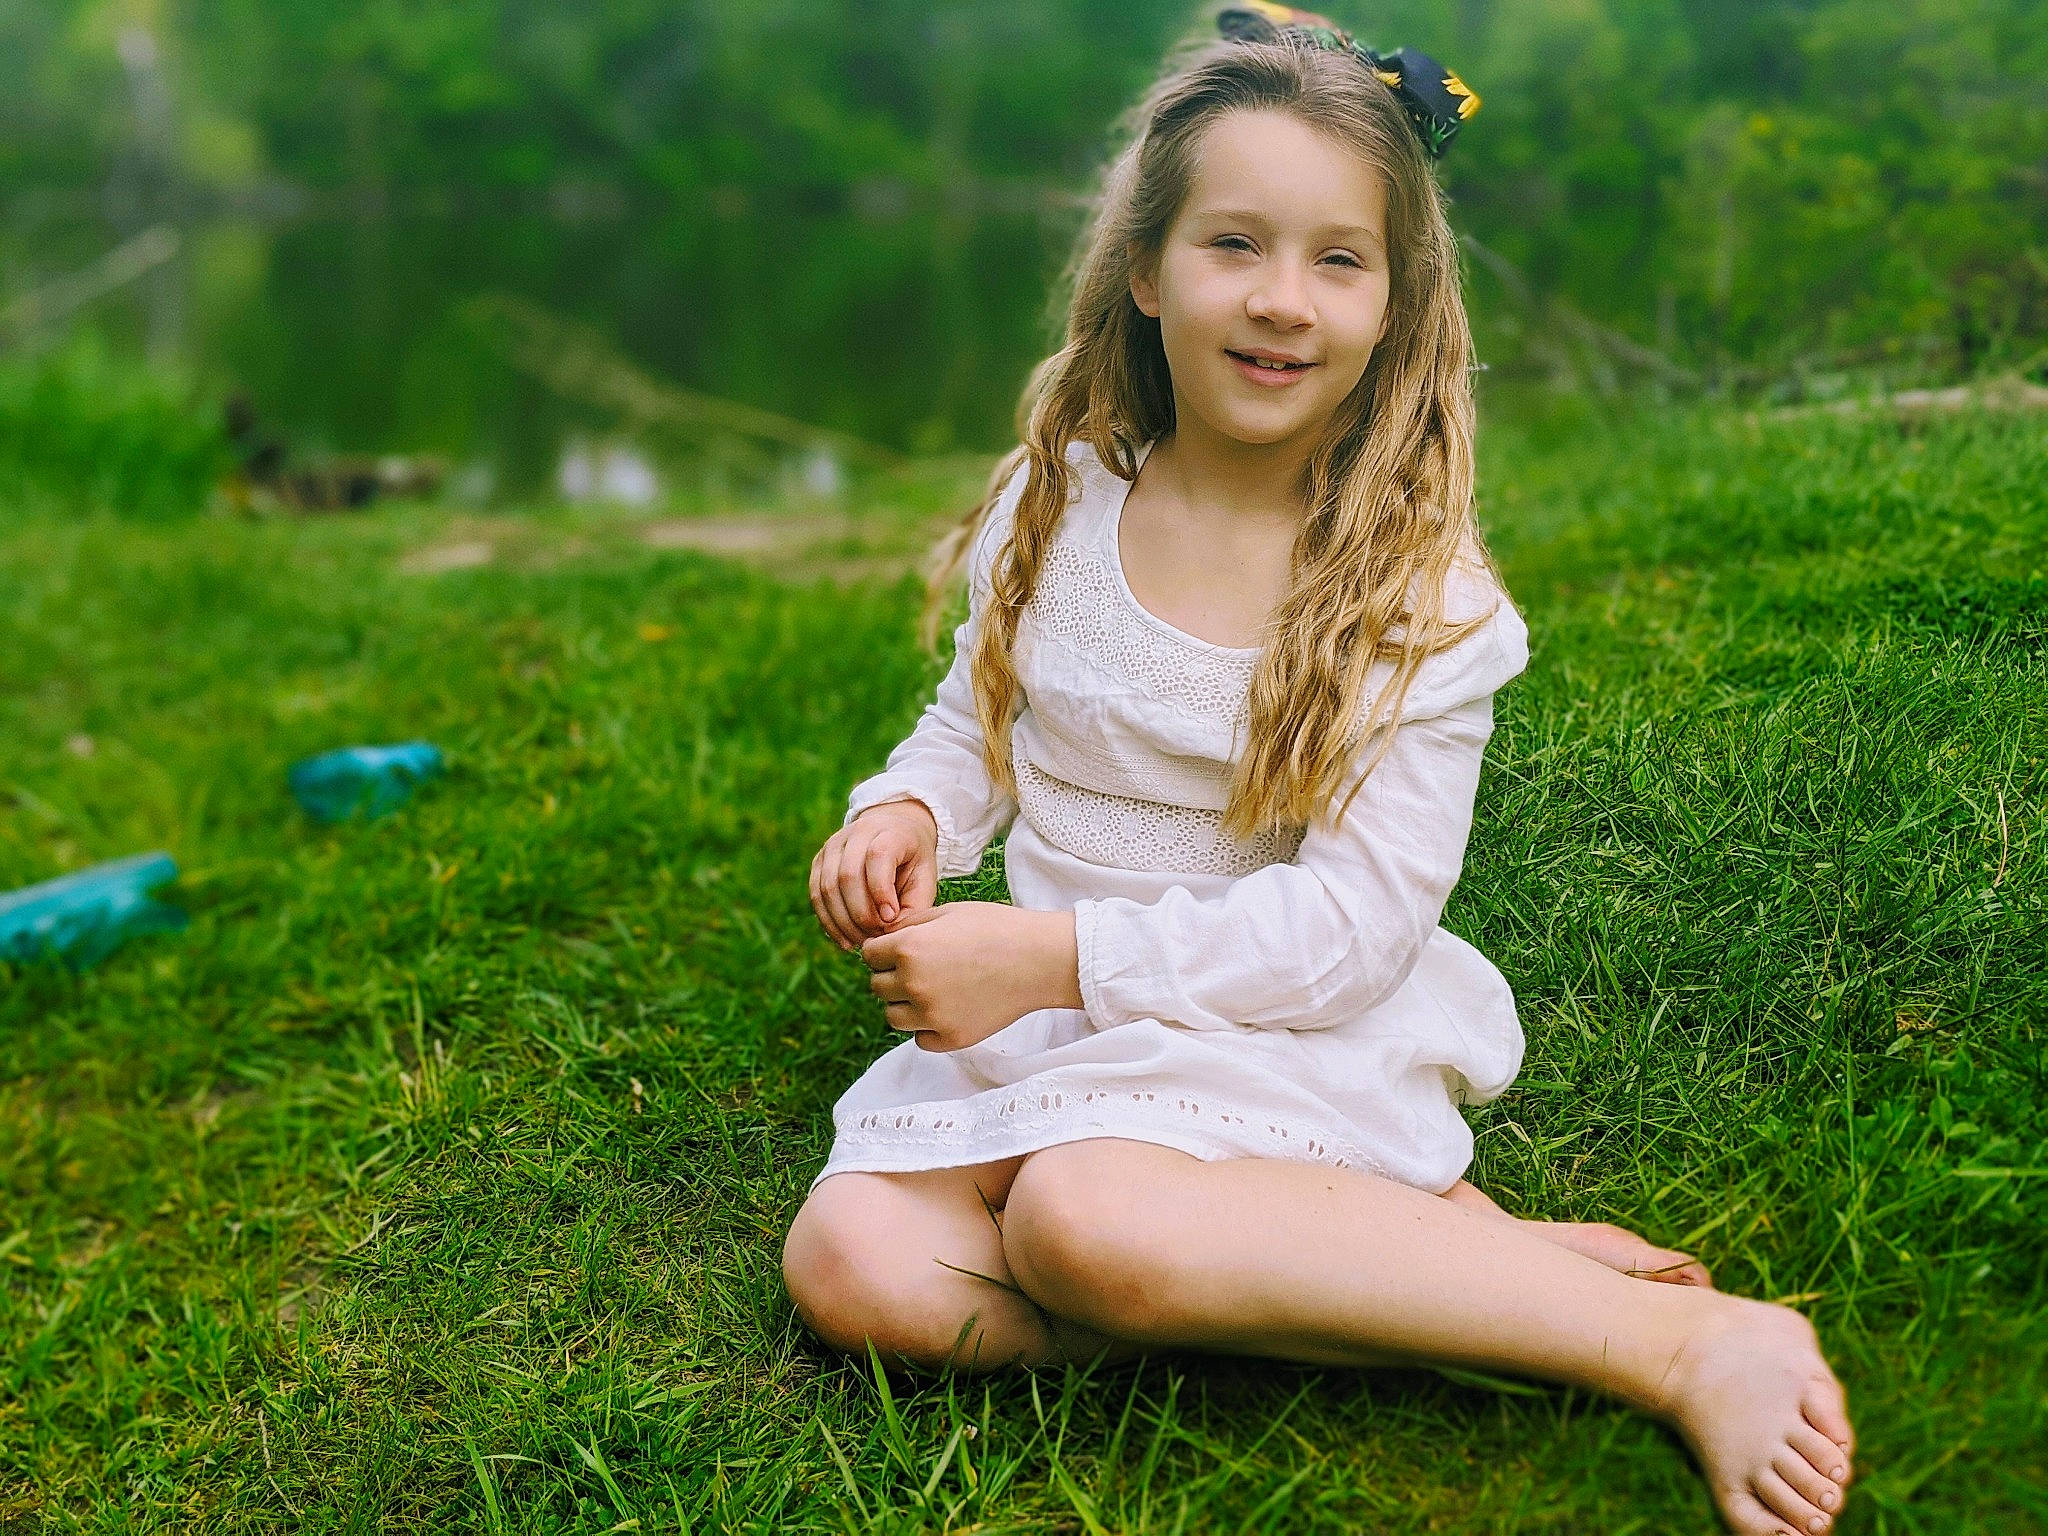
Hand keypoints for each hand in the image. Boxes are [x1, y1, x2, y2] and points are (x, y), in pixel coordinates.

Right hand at [810, 800, 938, 950]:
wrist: (895, 832)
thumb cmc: (913, 861)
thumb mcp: (924, 878)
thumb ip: (913, 906)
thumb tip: (890, 935)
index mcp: (890, 832)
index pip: (877, 857)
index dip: (881, 891)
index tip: (890, 918)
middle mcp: (857, 833)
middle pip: (848, 875)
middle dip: (861, 914)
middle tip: (876, 938)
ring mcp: (833, 845)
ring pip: (828, 887)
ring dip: (843, 922)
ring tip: (861, 942)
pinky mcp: (819, 861)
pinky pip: (816, 895)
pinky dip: (829, 922)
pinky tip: (844, 940)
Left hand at [860, 901, 1082, 1052]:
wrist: (1040, 960)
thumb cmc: (998, 929)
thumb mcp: (949, 912)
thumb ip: (910, 925)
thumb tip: (884, 937)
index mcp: (909, 948)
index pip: (869, 955)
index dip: (882, 950)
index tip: (900, 949)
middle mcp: (913, 984)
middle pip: (877, 987)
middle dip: (891, 976)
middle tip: (920, 969)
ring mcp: (931, 1015)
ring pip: (893, 1017)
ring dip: (904, 1005)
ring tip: (931, 991)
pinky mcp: (951, 1038)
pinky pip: (920, 1039)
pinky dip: (927, 1028)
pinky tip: (947, 1009)